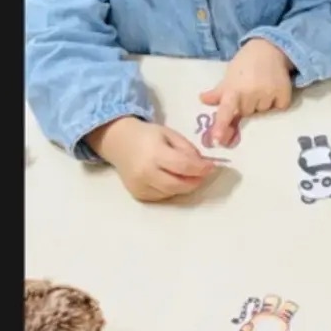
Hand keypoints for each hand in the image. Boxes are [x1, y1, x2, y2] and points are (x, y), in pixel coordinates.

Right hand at [88, 117, 217, 202]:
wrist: (118, 142)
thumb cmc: (147, 136)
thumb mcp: (169, 134)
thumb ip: (187, 149)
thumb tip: (203, 166)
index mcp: (154, 152)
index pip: (183, 166)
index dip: (201, 169)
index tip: (212, 167)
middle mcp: (145, 172)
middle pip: (179, 185)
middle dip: (195, 181)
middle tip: (203, 174)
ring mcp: (140, 186)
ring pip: (172, 193)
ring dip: (184, 186)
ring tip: (187, 175)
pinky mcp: (139, 195)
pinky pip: (162, 196)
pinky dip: (171, 190)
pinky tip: (169, 178)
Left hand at [201, 38, 292, 143]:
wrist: (269, 48)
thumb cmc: (245, 64)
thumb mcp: (229, 76)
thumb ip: (218, 92)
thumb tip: (202, 100)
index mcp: (234, 90)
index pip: (225, 111)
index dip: (220, 126)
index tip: (217, 140)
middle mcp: (250, 94)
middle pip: (247, 114)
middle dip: (247, 106)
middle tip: (250, 89)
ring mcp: (267, 95)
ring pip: (263, 113)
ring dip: (262, 104)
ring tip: (263, 87)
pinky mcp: (283, 95)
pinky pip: (279, 108)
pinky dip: (277, 102)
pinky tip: (274, 89)